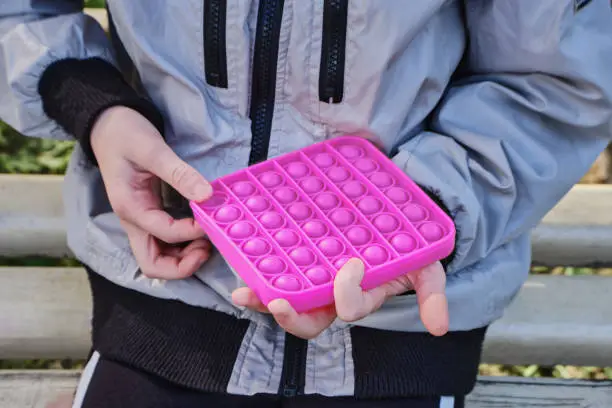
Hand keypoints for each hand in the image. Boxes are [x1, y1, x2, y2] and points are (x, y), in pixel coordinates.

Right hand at [91, 106, 212, 278]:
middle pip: (153, 265)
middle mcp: (133, 221)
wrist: (108, 124)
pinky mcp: (149, 215)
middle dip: (183, 265)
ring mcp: (140, 220)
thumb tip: (207, 196)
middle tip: (208, 247)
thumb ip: (179, 174)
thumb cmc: (125, 133)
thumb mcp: (153, 149)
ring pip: (159, 258)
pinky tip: (200, 231)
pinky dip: (183, 245)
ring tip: (207, 240)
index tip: (212, 218)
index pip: (165, 234)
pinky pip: (165, 242)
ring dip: (184, 259)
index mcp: (130, 207)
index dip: (192, 232)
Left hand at [232, 259, 447, 338]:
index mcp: (361, 295)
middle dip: (290, 317)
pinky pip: (273, 267)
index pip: (348, 309)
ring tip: (243, 292)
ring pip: (283, 298)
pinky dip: (257, 268)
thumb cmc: (406, 244)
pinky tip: (242, 255)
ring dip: (261, 299)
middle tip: (276, 303)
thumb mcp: (425, 266)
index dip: (346, 295)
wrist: (389, 211)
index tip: (351, 265)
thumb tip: (439, 327)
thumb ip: (432, 293)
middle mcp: (331, 292)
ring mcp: (312, 273)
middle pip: (307, 319)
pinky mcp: (296, 252)